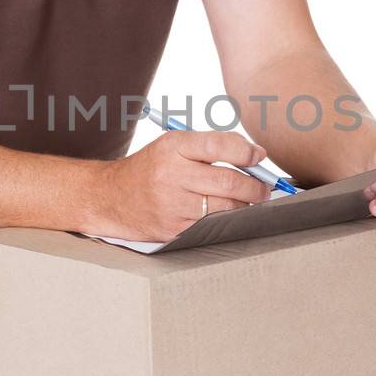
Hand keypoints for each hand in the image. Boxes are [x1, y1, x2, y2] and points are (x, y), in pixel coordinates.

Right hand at [91, 129, 272, 242]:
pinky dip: (227, 220)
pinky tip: (230, 214)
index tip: (259, 157)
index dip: (246, 152)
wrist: (110, 198)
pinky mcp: (173, 229)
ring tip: (251, 201)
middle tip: (265, 187)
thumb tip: (255, 155)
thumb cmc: (149, 169)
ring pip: (225, 207)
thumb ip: (210, 147)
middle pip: (228, 180)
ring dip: (245, 205)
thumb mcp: (172, 146)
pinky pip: (212, 225)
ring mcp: (172, 204)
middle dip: (255, 185)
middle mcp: (171, 174)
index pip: (219, 145)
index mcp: (172, 147)